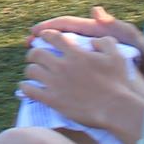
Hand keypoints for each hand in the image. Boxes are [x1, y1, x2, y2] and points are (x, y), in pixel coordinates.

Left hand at [19, 30, 143, 142]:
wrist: (115, 108)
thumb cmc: (118, 82)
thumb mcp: (116, 56)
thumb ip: (105, 42)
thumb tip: (93, 41)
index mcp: (75, 53)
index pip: (53, 37)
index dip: (46, 35)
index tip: (42, 37)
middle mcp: (62, 65)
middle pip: (37, 53)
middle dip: (33, 53)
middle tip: (34, 57)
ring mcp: (56, 83)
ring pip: (32, 70)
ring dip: (31, 70)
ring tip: (32, 72)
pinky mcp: (53, 99)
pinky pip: (30, 90)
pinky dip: (25, 87)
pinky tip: (26, 87)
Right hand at [26, 5, 143, 64]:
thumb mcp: (134, 42)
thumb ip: (117, 27)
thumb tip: (96, 11)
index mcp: (97, 34)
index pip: (68, 26)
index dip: (50, 27)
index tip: (34, 31)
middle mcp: (92, 45)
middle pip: (61, 39)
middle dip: (43, 41)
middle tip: (28, 48)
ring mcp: (91, 60)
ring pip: (64, 55)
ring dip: (48, 57)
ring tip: (33, 65)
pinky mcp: (93, 74)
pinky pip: (71, 71)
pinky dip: (59, 73)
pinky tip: (49, 81)